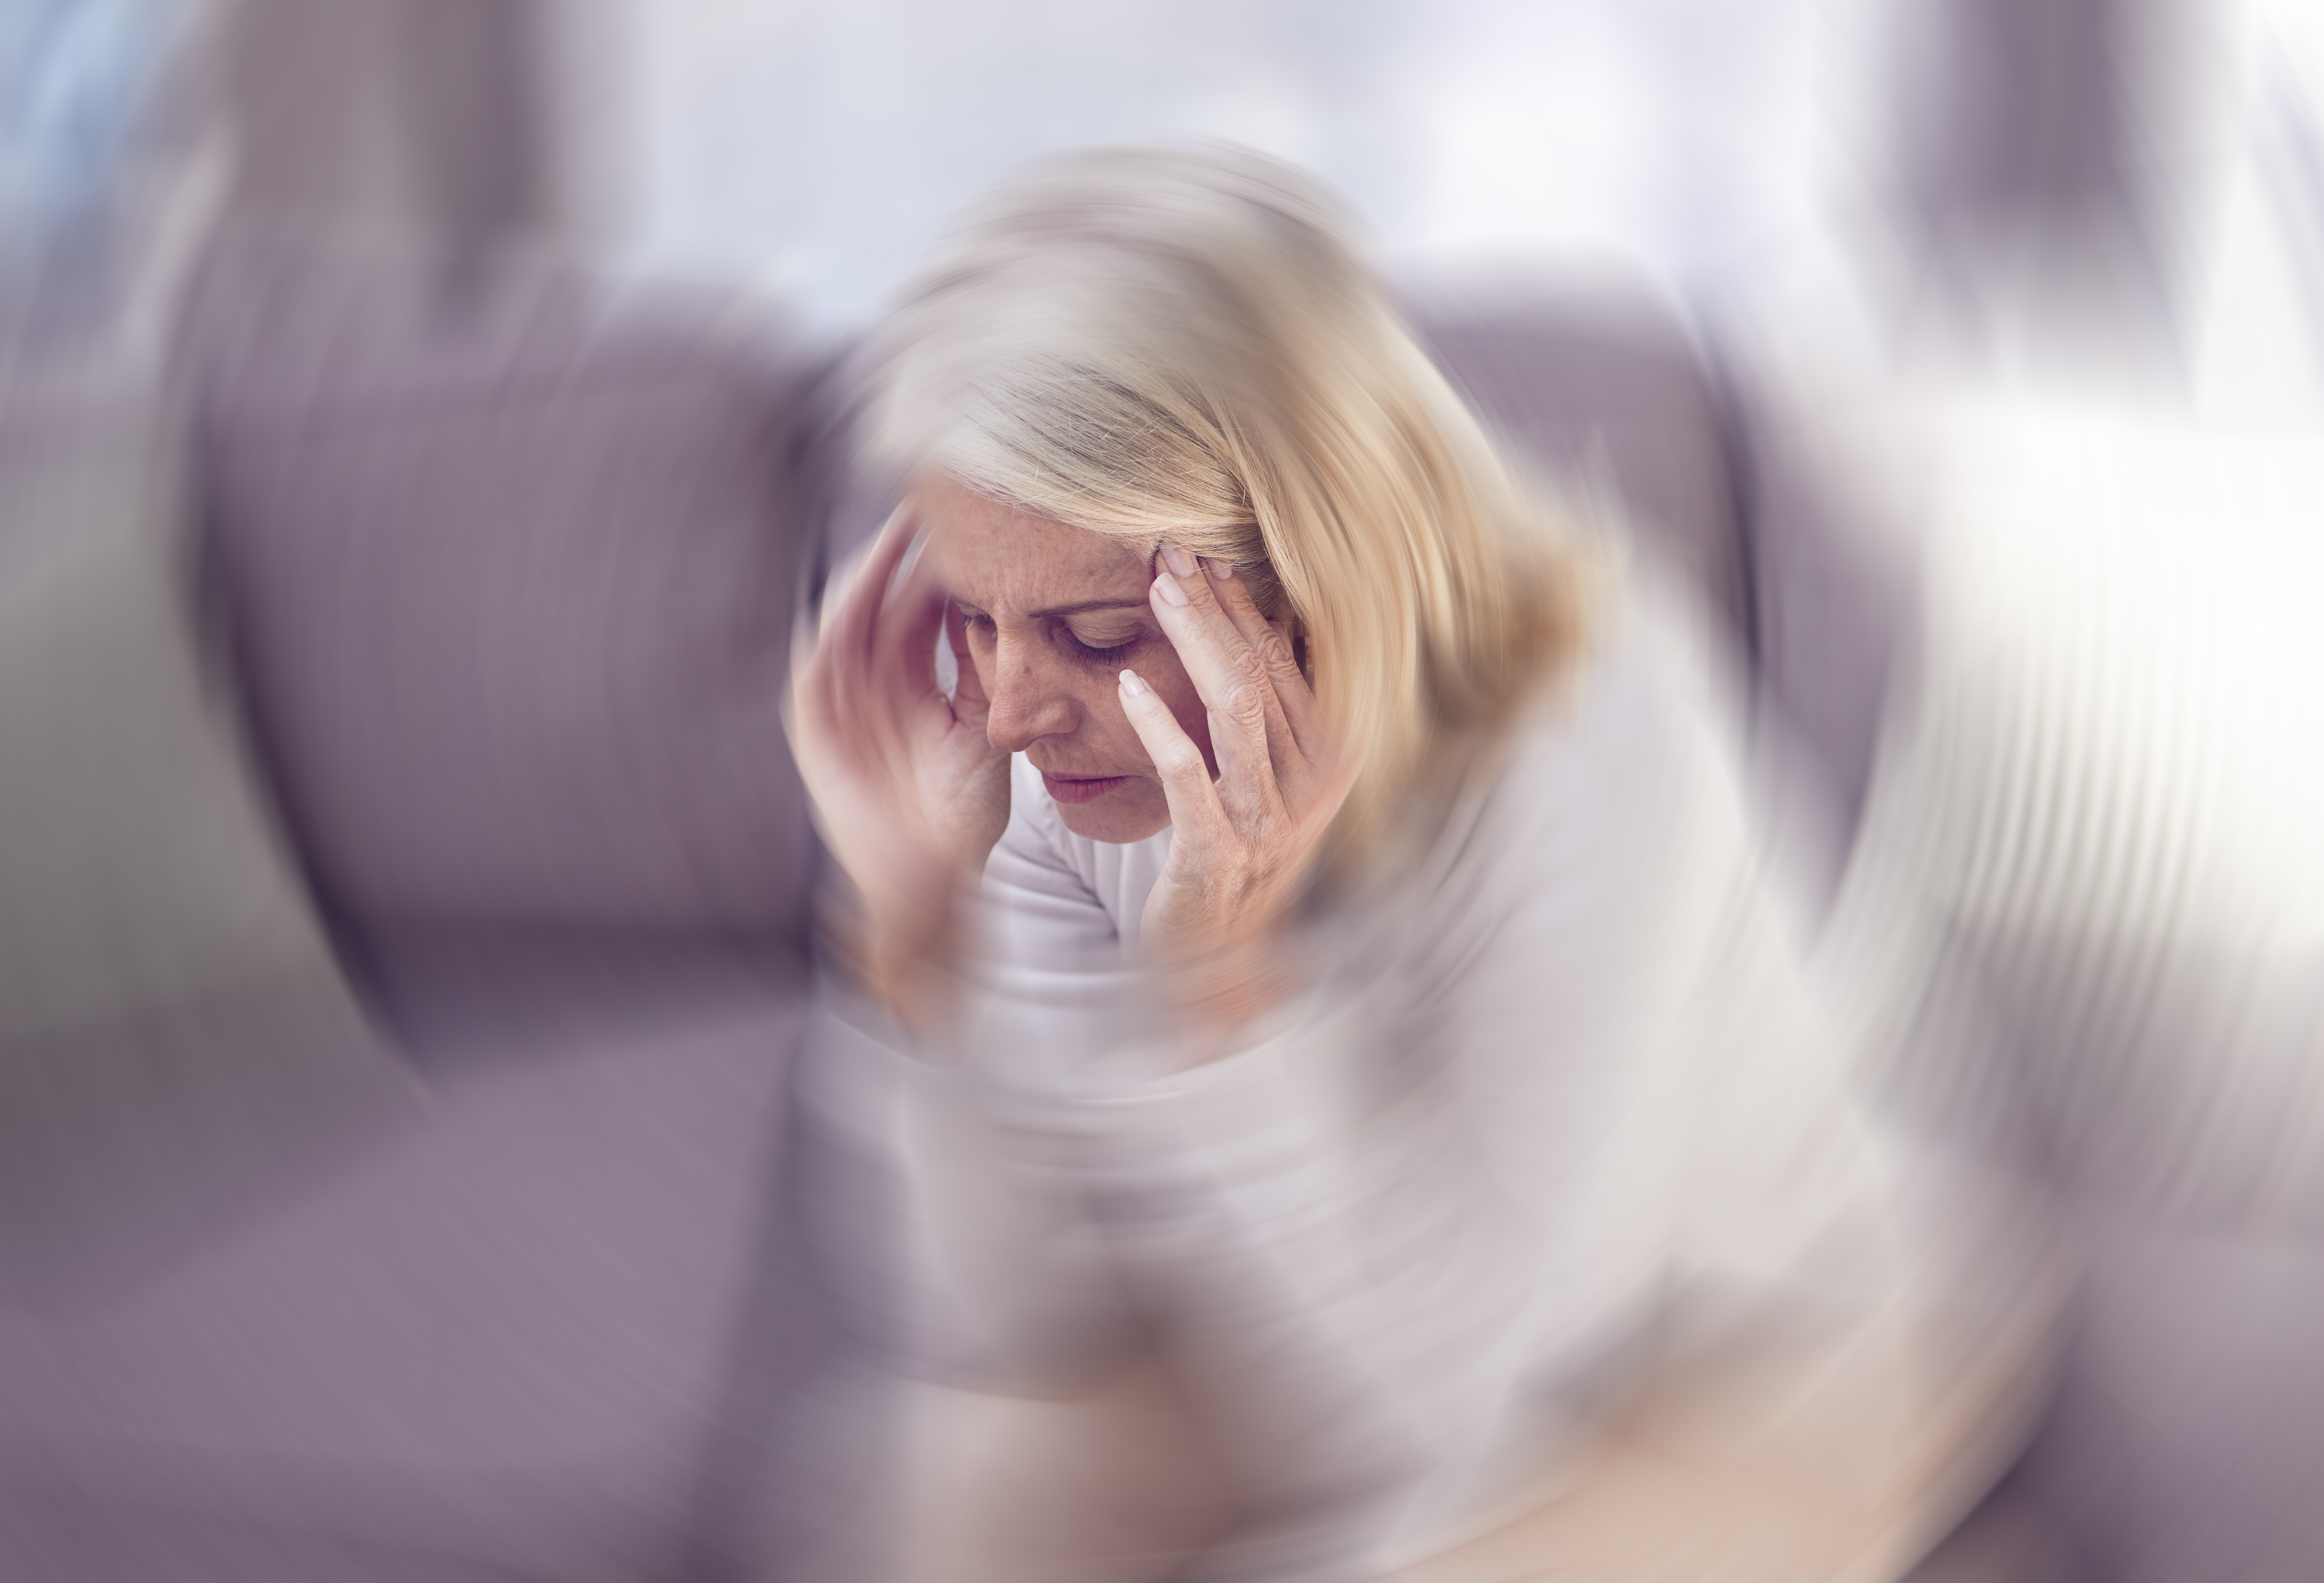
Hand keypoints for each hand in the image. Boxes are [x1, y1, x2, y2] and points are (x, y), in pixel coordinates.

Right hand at [786, 503, 1010, 1016]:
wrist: (931, 880)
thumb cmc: (960, 814)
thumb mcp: (984, 728)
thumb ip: (986, 673)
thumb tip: (1018, 610)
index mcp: (907, 679)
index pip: (920, 602)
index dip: (941, 558)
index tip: (975, 515)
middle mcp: (867, 681)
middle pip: (879, 594)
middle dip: (901, 547)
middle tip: (935, 498)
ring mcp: (836, 700)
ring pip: (846, 614)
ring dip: (870, 569)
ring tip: (902, 530)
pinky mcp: (813, 724)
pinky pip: (820, 658)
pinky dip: (838, 621)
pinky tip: (864, 585)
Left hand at [1117, 544, 1354, 1035]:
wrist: (1218, 960)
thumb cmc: (1234, 854)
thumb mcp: (1263, 780)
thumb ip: (1265, 714)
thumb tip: (1249, 624)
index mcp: (1330, 761)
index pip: (1289, 662)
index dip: (1246, 605)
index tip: (1204, 555)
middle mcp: (1311, 787)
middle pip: (1262, 673)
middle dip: (1215, 606)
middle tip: (1168, 553)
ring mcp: (1268, 822)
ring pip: (1236, 708)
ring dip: (1194, 642)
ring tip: (1155, 594)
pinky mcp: (1218, 854)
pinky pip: (1191, 777)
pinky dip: (1160, 727)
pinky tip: (1129, 687)